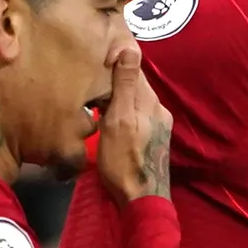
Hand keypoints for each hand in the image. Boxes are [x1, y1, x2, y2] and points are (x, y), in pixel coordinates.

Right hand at [93, 46, 171, 205]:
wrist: (141, 200)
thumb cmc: (124, 160)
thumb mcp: (119, 120)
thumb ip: (125, 85)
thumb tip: (129, 47)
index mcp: (150, 102)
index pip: (134, 68)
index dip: (115, 60)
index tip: (95, 57)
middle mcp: (158, 110)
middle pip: (134, 85)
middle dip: (115, 78)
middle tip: (89, 76)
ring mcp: (158, 126)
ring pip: (134, 101)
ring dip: (116, 96)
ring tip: (94, 96)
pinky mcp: (152, 139)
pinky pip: (135, 115)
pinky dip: (121, 111)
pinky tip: (107, 117)